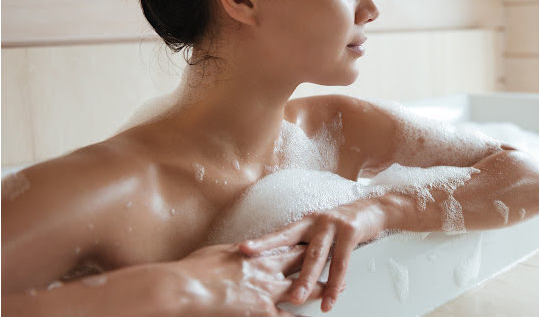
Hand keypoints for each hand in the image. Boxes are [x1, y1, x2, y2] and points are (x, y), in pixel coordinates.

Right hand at [175, 243, 323, 315]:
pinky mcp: (262, 312)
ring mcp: (267, 292)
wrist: (184, 289)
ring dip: (321, 290)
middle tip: (339, 262)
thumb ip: (239, 252)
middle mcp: (267, 271)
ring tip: (337, 291)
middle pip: (304, 264)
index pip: (289, 246)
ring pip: (303, 290)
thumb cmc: (195, 271)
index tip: (319, 243)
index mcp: (257, 254)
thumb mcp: (221, 253)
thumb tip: (244, 249)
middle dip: (323, 264)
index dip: (307, 245)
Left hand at [237, 198, 388, 312]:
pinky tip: (330, 299)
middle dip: (277, 264)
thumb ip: (304, 243)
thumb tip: (282, 263)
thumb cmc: (343, 224)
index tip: (242, 249)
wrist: (374, 209)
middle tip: (260, 278)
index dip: (262, 242)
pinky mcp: (350, 233)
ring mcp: (333, 226)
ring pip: (316, 257)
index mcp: (305, 222)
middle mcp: (315, 222)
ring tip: (297, 299)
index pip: (279, 234)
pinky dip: (335, 284)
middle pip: (293, 246)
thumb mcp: (320, 230)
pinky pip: (341, 263)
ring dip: (306, 280)